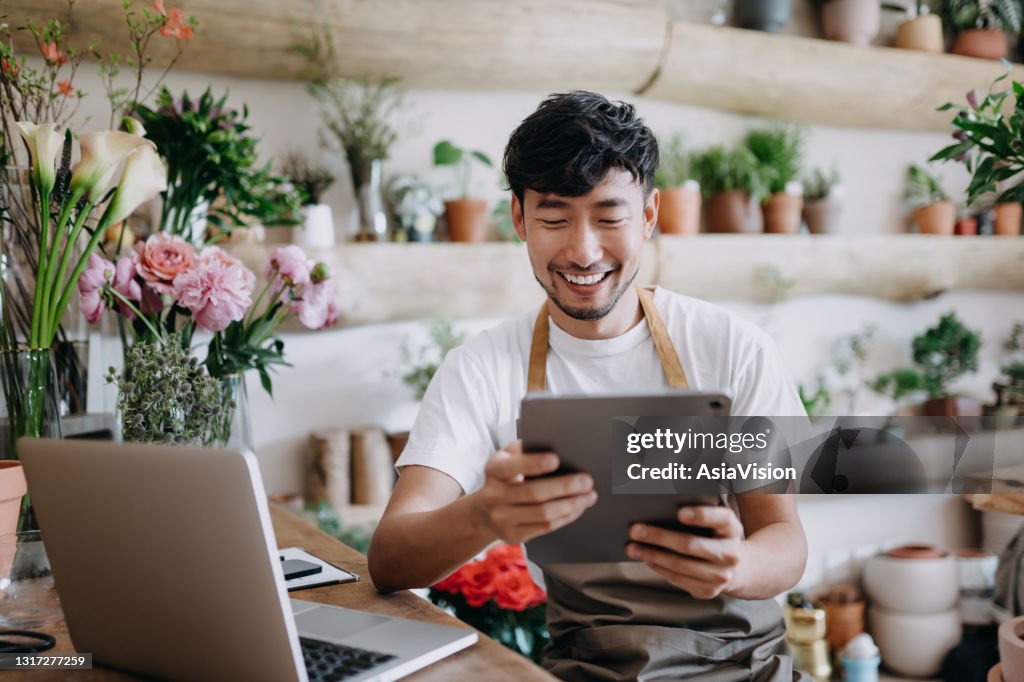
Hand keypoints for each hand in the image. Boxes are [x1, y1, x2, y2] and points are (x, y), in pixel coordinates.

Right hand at [472, 440, 597, 543]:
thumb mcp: (508, 458)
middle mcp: (494, 495)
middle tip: (587, 481)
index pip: (513, 466)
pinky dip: (566, 517)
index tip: (556, 459)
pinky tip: (578, 508)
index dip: (534, 463)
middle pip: (534, 492)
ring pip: (543, 513)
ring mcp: (502, 518)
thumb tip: (557, 445)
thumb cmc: (505, 477)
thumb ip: (525, 450)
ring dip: (571, 505)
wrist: (484, 511)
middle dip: (565, 487)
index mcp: (494, 470)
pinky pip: (545, 527)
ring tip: (589, 496)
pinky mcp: (514, 535)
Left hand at [626, 506, 744, 599]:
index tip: (679, 513)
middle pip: (691, 544)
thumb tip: (657, 509)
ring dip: (652, 555)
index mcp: (731, 528)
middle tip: (635, 530)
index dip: (701, 515)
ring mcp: (721, 575)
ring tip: (632, 548)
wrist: (736, 568)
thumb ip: (695, 513)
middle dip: (659, 537)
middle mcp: (731, 553)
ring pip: (680, 565)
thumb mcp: (714, 521)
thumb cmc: (714, 536)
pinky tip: (646, 559)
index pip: (720, 518)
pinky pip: (678, 579)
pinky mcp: (709, 591)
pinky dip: (659, 568)